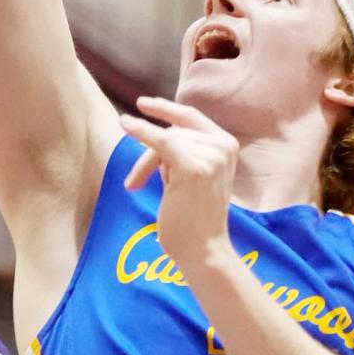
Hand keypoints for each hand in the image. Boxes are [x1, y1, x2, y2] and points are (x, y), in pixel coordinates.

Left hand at [120, 96, 237, 266]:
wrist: (203, 251)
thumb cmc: (193, 218)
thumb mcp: (192, 175)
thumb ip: (183, 151)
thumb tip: (156, 133)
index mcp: (228, 145)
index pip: (192, 118)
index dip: (167, 109)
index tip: (142, 103)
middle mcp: (224, 145)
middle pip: (174, 130)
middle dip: (150, 153)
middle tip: (135, 181)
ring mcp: (211, 154)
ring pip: (165, 140)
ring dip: (145, 164)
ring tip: (137, 186)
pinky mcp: (194, 165)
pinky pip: (161, 141)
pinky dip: (141, 132)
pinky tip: (125, 125)